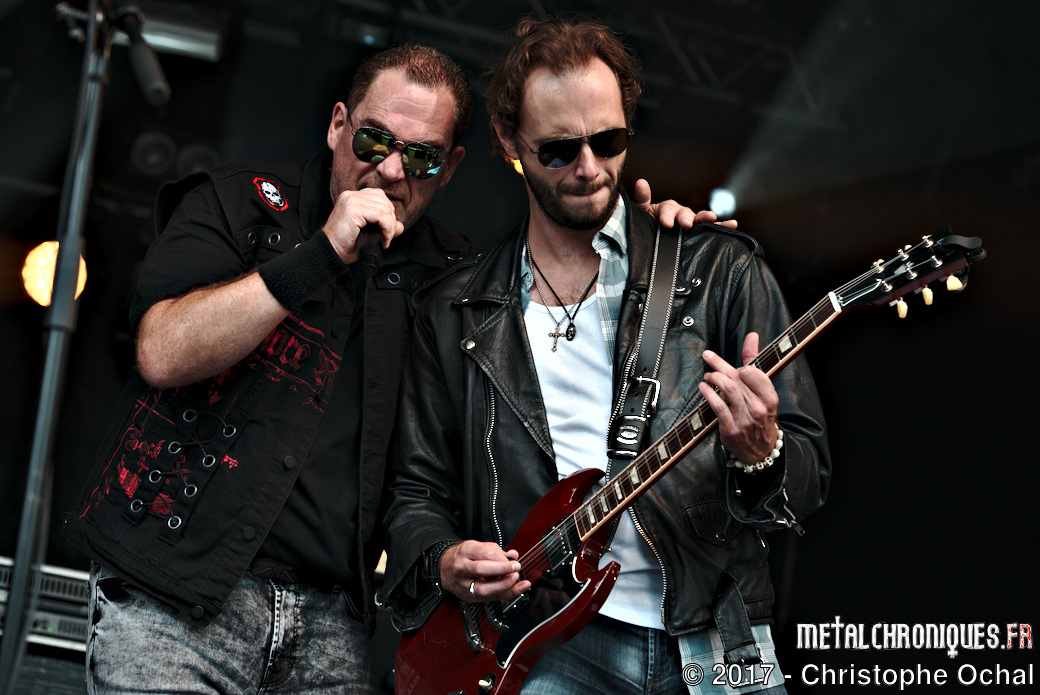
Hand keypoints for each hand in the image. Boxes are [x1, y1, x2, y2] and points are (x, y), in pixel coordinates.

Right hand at [321, 188, 404, 263]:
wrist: (330, 252)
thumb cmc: (346, 244)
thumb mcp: (369, 233)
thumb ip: (385, 226)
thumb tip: (401, 226)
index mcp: (353, 198)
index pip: (380, 197)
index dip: (388, 214)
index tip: (386, 231)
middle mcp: (351, 196)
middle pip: (384, 201)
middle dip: (391, 221)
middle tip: (387, 237)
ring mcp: (351, 201)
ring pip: (384, 208)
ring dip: (390, 227)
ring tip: (385, 239)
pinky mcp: (353, 210)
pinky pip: (381, 215)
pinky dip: (387, 229)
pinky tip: (384, 239)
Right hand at [440, 540, 529, 602]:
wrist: (444, 569)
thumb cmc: (462, 557)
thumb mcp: (476, 546)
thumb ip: (495, 550)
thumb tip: (512, 556)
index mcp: (465, 552)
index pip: (485, 553)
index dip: (502, 558)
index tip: (513, 560)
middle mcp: (461, 568)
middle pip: (481, 569)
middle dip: (502, 570)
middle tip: (516, 569)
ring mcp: (463, 584)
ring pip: (483, 589)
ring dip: (504, 586)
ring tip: (515, 580)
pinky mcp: (468, 597)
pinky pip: (487, 599)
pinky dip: (503, 595)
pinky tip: (514, 591)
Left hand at [632, 178, 737, 229]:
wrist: (651, 240)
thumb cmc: (645, 223)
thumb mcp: (640, 212)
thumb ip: (641, 199)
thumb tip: (641, 182)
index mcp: (667, 209)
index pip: (668, 209)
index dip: (667, 215)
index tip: (665, 223)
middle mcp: (681, 214)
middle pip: (685, 213)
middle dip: (686, 218)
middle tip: (685, 224)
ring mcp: (690, 223)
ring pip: (699, 219)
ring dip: (706, 218)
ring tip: (713, 217)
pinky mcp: (697, 233)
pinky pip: (710, 229)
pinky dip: (722, 226)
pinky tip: (733, 224)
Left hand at [698, 332, 778, 462]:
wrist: (760, 450)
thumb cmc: (759, 416)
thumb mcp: (762, 391)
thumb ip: (754, 362)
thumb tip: (751, 336)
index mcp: (769, 397)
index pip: (753, 372)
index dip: (740, 367)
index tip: (732, 367)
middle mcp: (759, 407)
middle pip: (737, 378)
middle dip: (719, 364)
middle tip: (708, 357)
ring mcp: (745, 419)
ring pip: (728, 390)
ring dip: (714, 377)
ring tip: (707, 375)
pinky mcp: (731, 428)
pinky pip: (718, 406)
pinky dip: (708, 394)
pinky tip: (703, 388)